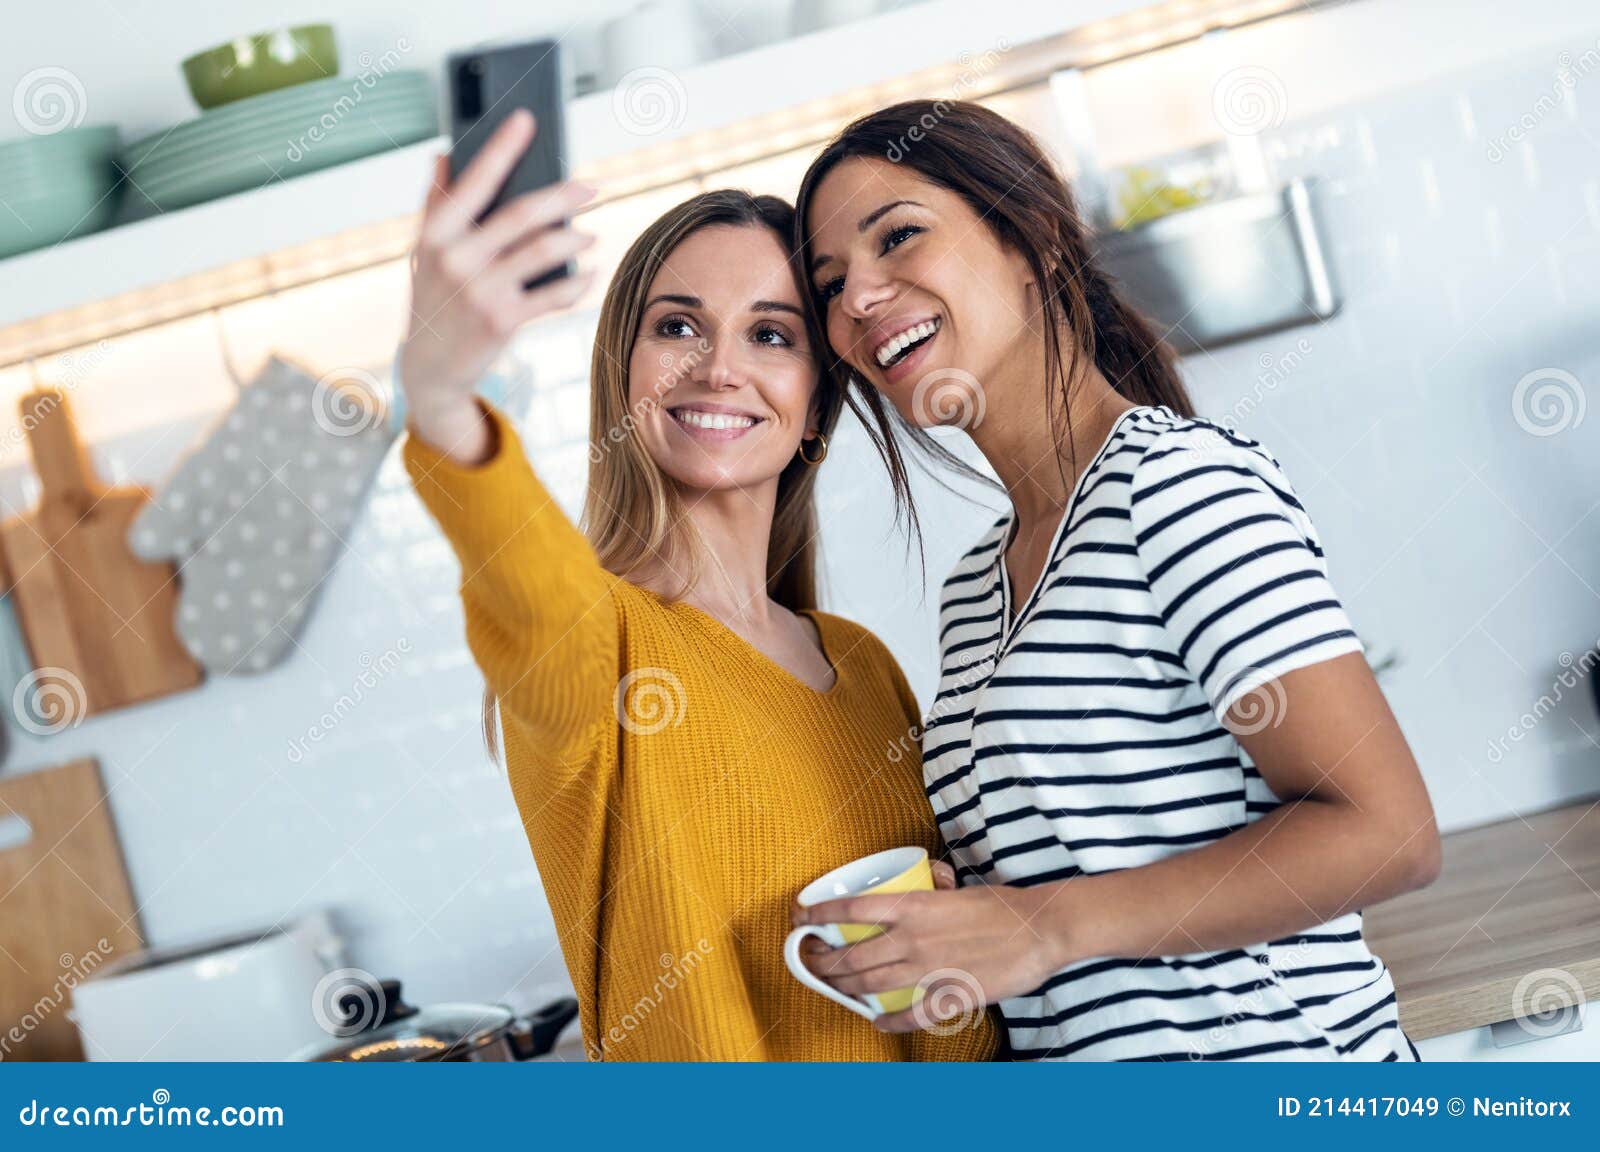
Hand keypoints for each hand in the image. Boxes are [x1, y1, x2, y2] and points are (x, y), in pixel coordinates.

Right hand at [398, 109, 597, 462]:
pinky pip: (553, 294)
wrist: (430, 367)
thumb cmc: (433, 300)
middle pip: (522, 214)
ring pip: (543, 250)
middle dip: (564, 195)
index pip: (474, 180)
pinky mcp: (504, 320)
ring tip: (590, 232)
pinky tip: (588, 272)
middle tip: (591, 186)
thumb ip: (436, 205)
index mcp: (436, 233)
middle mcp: (456, 258)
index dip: (501, 147)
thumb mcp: (424, 252)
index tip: (526, 119)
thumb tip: (445, 156)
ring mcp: (480, 291)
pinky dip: (576, 281)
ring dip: (576, 238)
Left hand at [792, 869, 1075, 1033]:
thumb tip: (919, 884)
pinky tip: (877, 1021)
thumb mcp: (956, 888)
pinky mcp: (949, 996)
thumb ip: (930, 890)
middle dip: (823, 961)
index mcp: (913, 907)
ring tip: (832, 986)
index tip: (801, 917)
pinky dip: (889, 1021)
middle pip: (852, 955)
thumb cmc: (1001, 905)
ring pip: (871, 984)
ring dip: (845, 988)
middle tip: (811, 960)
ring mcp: (929, 970)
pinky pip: (909, 1015)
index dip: (819, 914)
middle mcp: (913, 939)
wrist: (1039, 929)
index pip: (851, 909)